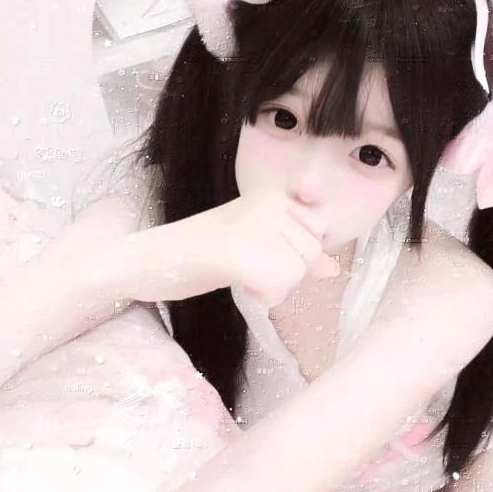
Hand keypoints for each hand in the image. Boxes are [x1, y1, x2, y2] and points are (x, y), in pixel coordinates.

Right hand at [210, 187, 340, 307]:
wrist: (158, 258)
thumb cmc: (207, 251)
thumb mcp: (261, 243)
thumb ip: (298, 251)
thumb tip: (333, 269)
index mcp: (273, 195)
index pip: (315, 231)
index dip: (292, 248)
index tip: (258, 246)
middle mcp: (270, 205)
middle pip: (310, 252)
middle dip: (284, 267)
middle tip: (245, 259)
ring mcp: (259, 227)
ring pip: (298, 272)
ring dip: (272, 284)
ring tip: (238, 269)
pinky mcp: (248, 254)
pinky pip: (281, 289)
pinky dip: (262, 296)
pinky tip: (238, 282)